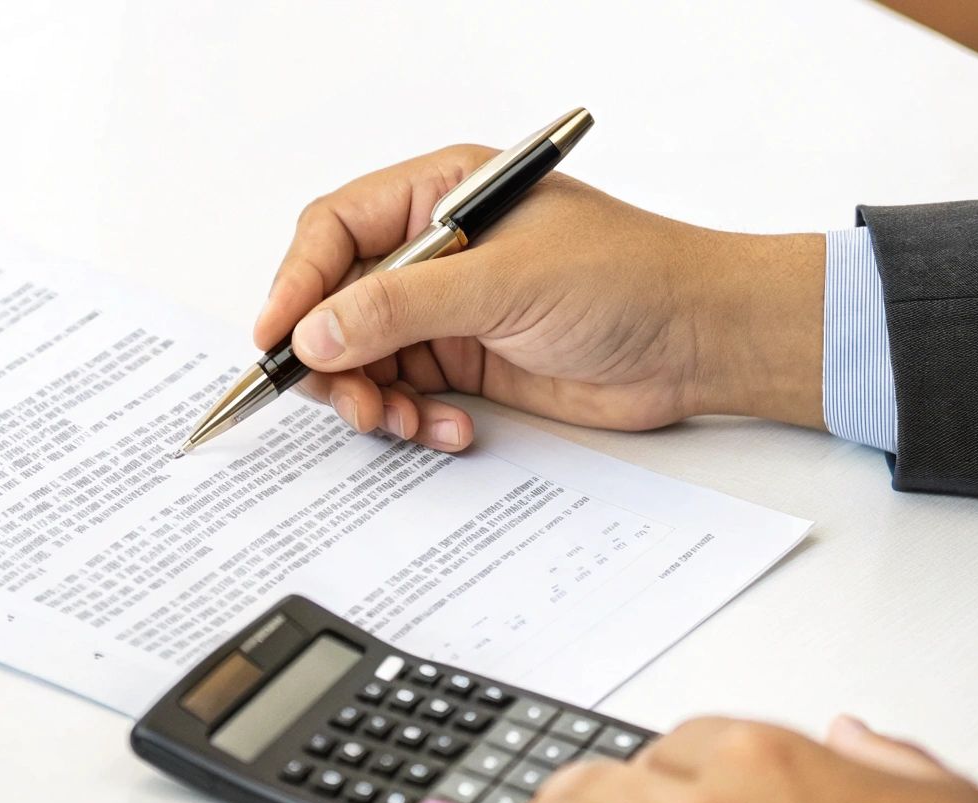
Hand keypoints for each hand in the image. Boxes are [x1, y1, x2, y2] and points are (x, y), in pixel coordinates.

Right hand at [254, 145, 825, 449]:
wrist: (701, 342)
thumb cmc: (632, 277)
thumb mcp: (506, 282)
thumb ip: (404, 305)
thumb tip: (318, 329)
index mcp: (440, 196)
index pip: (335, 231)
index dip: (296, 284)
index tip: (277, 339)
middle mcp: (435, 251)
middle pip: (337, 302)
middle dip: (333, 356)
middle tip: (345, 399)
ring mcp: (449, 310)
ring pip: (365, 358)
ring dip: (372, 398)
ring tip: (399, 423)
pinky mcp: (467, 364)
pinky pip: (406, 396)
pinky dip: (413, 421)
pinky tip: (449, 430)